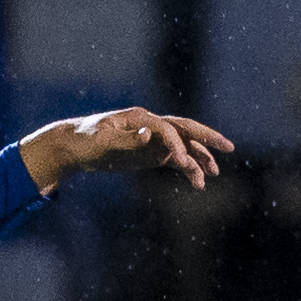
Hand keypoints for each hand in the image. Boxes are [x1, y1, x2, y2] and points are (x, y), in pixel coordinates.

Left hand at [21, 108, 232, 193]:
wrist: (73, 147)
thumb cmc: (85, 141)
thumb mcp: (101, 142)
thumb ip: (127, 139)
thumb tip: (148, 133)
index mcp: (140, 118)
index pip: (166, 129)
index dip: (176, 145)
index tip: (182, 163)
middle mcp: (151, 126)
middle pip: (185, 130)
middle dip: (207, 138)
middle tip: (228, 147)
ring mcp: (152, 140)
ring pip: (183, 147)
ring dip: (199, 158)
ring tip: (212, 174)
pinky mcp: (150, 154)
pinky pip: (174, 160)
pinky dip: (187, 169)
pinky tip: (197, 183)